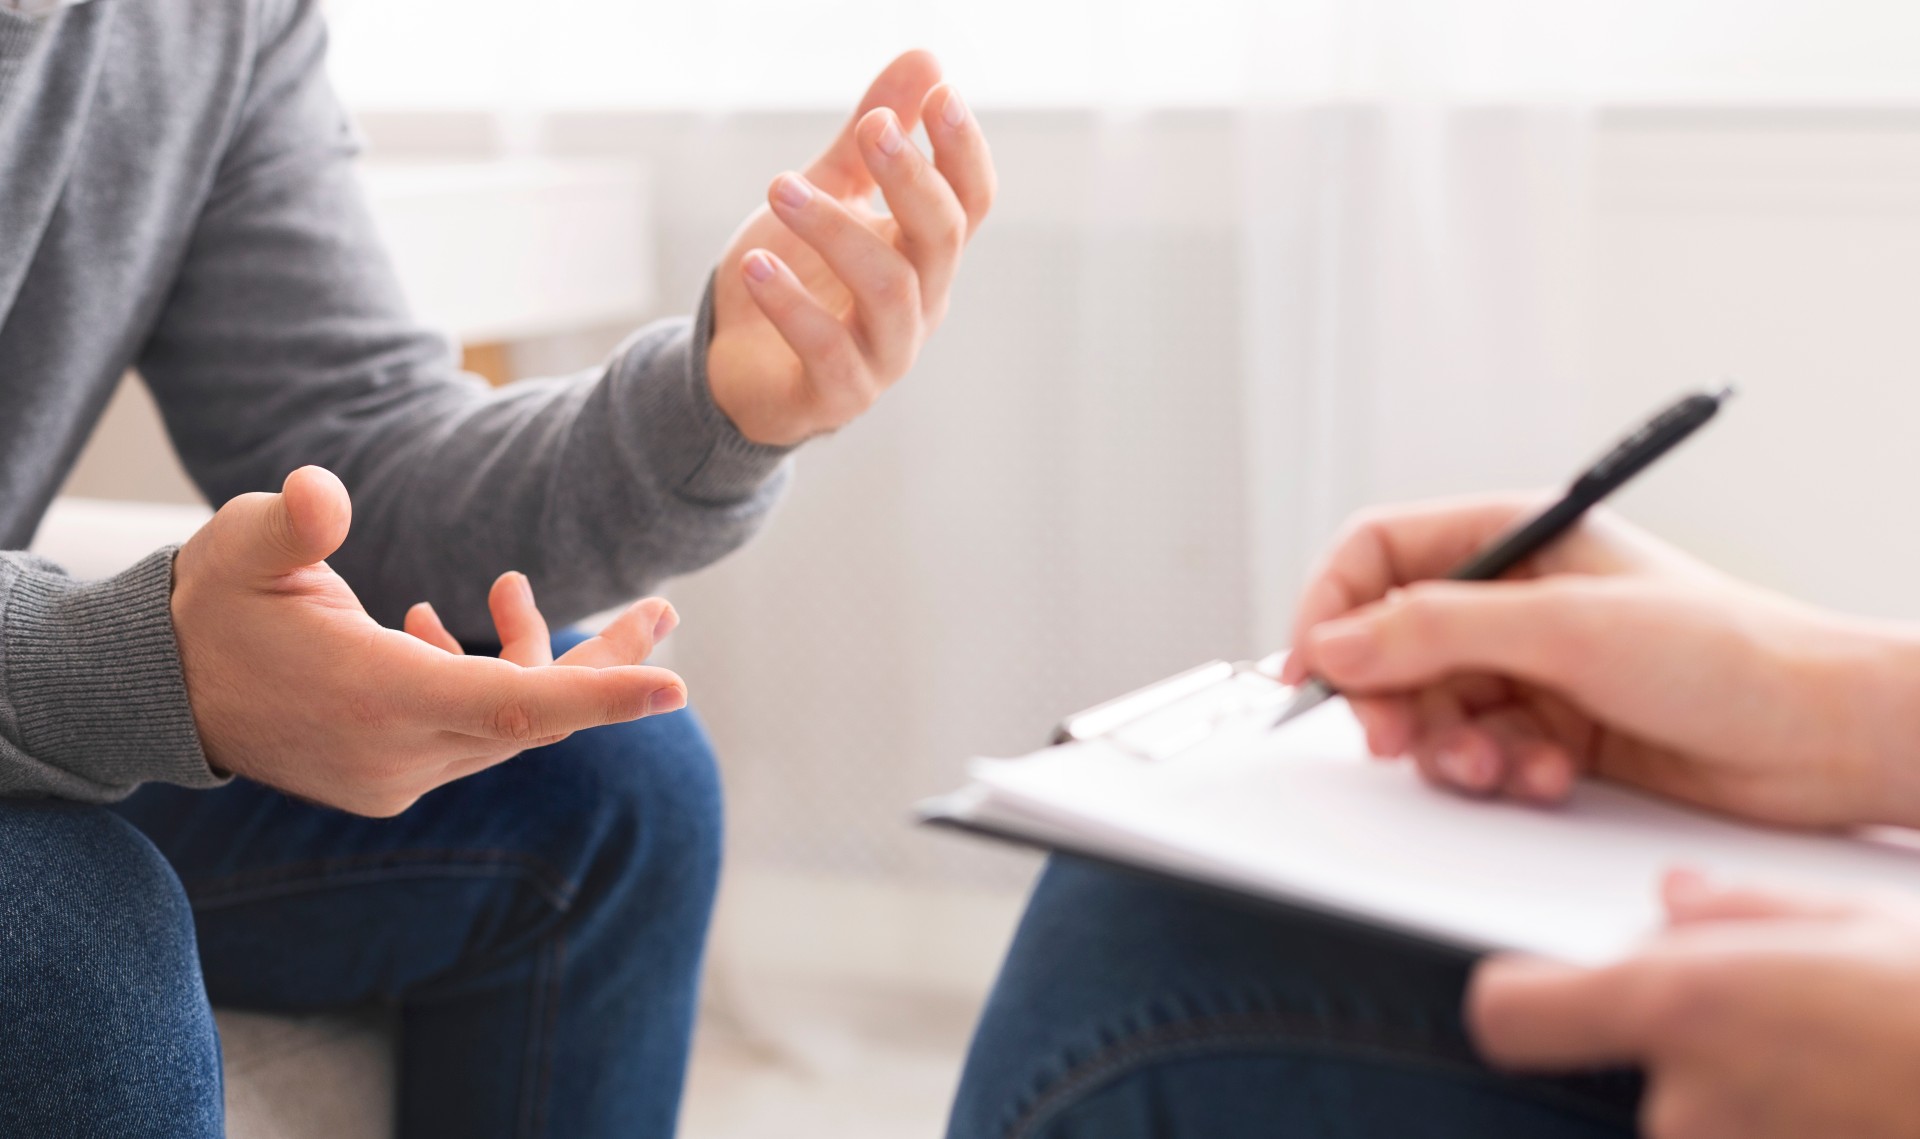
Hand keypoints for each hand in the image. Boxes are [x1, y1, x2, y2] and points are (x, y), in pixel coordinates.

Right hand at [171, 466, 685, 816]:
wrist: (157, 694)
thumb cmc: (209, 606)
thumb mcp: (240, 547)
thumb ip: (288, 524)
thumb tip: (320, 494)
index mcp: (375, 697)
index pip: (512, 704)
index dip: (598, 694)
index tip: (675, 686)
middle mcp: (397, 752)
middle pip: (535, 715)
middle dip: (604, 664)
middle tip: (665, 611)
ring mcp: (395, 775)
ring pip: (507, 723)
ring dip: (539, 663)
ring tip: (516, 591)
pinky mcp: (391, 778)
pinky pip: (470, 732)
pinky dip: (484, 681)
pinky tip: (443, 625)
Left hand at [706, 50, 996, 445]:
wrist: (736, 367)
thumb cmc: (796, 279)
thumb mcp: (828, 194)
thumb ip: (869, 140)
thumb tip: (927, 60)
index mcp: (925, 255)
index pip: (969, 202)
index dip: (963, 151)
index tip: (939, 95)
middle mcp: (920, 304)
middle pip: (940, 239)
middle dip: (910, 178)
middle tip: (871, 128)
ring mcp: (885, 354)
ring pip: (887, 289)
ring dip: (835, 230)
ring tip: (780, 188)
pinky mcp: (838, 394)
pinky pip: (827, 349)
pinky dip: (791, 305)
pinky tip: (756, 266)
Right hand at [1280, 495, 1919, 827]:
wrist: (1823, 737)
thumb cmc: (1727, 654)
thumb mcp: (1564, 629)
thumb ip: (1435, 630)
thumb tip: (1333, 643)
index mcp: (1513, 538)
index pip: (1378, 554)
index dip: (1332, 608)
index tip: (1314, 671)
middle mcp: (1513, 600)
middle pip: (1391, 643)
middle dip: (1390, 698)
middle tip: (1399, 740)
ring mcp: (1531, 668)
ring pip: (1431, 709)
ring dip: (1451, 747)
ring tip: (1499, 766)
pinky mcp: (1552, 731)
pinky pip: (1480, 753)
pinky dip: (1501, 773)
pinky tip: (1550, 776)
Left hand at [1470, 870, 1919, 1138]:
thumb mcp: (1860, 921)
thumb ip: (1743, 917)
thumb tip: (1675, 907)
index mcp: (1685, 1007)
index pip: (1511, 1014)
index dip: (1531, 1001)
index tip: (1556, 993)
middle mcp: (1691, 1104)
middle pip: (1644, 1075)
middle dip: (1706, 1055)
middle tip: (1809, 1030)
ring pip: (1713, 1126)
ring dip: (1765, 1106)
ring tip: (1859, 1071)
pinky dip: (1803, 1131)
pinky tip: (1867, 1106)